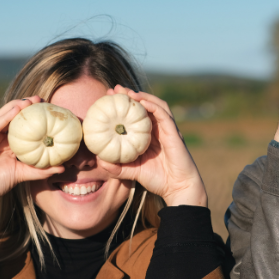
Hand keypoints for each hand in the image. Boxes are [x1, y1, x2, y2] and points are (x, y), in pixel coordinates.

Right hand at [0, 97, 65, 234]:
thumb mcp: (22, 174)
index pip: (21, 125)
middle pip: (11, 116)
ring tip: (29, 100)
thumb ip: (40, 170)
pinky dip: (4, 117)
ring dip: (15, 107)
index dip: (33, 115)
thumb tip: (62, 167)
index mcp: (6, 142)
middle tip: (41, 99)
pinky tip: (15, 109)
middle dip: (25, 106)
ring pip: (2, 117)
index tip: (48, 108)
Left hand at [97, 86, 207, 207]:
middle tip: (113, 90)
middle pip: (144, 106)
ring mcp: (167, 130)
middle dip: (129, 96)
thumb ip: (117, 168)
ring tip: (126, 92)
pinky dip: (152, 105)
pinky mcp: (173, 132)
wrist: (178, 188)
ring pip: (155, 105)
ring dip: (141, 96)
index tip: (107, 99)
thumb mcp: (132, 172)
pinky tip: (140, 101)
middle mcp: (158, 130)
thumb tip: (100, 161)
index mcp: (149, 136)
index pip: (135, 116)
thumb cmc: (158, 180)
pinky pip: (163, 114)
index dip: (123, 106)